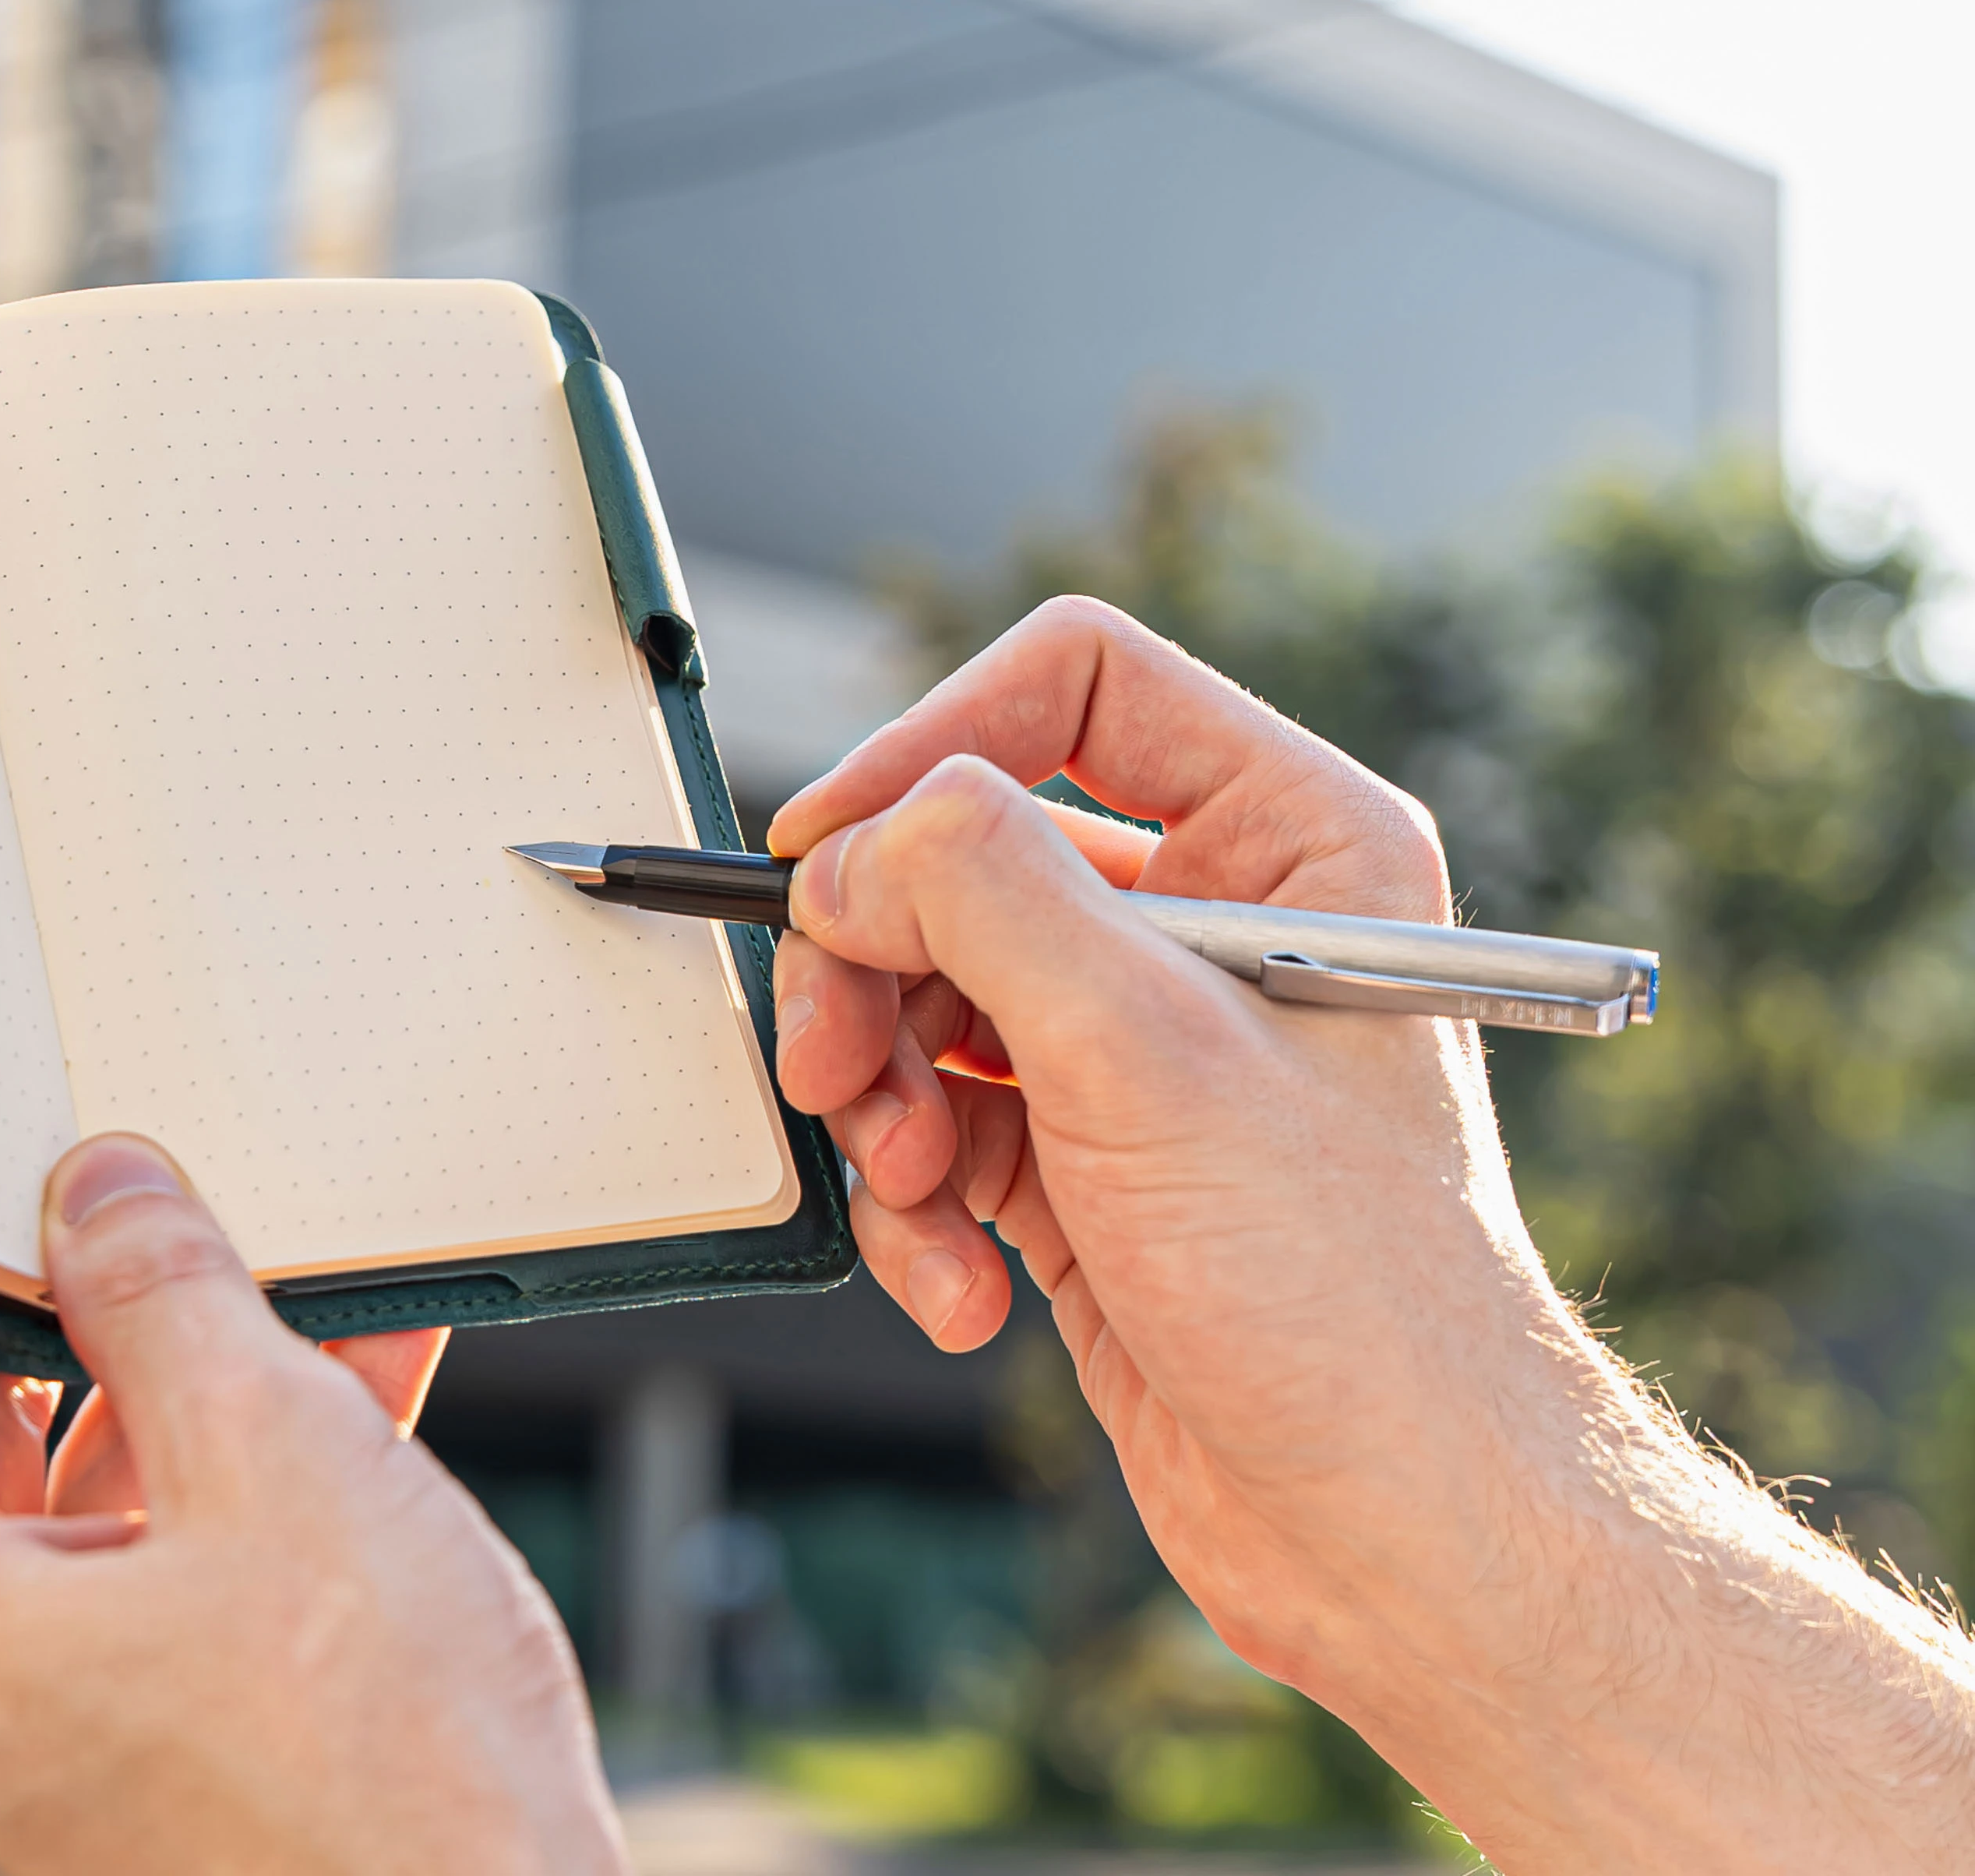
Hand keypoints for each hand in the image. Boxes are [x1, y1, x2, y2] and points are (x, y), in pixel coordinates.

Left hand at [0, 1135, 624, 1875]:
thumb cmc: (385, 1790)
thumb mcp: (277, 1459)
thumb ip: (164, 1297)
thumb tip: (102, 1200)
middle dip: (64, 1300)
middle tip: (154, 1202)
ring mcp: (5, 1766)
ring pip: (57, 1507)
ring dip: (175, 1390)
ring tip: (296, 1299)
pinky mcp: (101, 1790)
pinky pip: (124, 1592)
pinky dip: (215, 1494)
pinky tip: (341, 1399)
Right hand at [765, 595, 1517, 1684]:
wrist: (1406, 1542)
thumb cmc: (1360, 1304)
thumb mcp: (1153, 1052)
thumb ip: (987, 896)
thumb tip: (854, 843)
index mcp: (1291, 840)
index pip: (1073, 689)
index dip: (930, 747)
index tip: (825, 853)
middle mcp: (1214, 925)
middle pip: (959, 857)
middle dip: (876, 970)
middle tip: (834, 1065)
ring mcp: (1141, 1052)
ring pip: (923, 996)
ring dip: (884, 1101)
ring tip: (922, 1193)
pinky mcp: (1083, 1166)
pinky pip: (933, 1126)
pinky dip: (917, 1207)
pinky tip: (964, 1290)